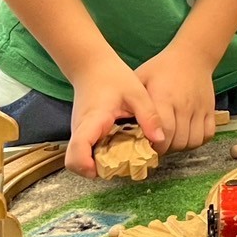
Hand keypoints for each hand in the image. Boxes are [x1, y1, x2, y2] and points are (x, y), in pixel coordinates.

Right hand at [68, 56, 163, 178]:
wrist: (92, 66)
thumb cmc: (113, 77)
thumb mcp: (137, 93)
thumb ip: (149, 116)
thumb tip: (160, 140)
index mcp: (92, 122)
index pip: (77, 153)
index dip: (87, 167)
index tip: (108, 167)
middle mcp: (81, 132)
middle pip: (78, 163)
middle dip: (100, 169)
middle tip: (127, 164)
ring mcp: (81, 134)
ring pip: (83, 159)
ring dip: (103, 163)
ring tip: (129, 155)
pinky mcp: (86, 134)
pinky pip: (90, 151)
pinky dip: (104, 154)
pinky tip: (124, 146)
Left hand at [135, 47, 218, 155]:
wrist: (192, 55)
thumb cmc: (162, 67)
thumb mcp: (141, 78)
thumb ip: (134, 101)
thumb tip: (120, 123)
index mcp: (164, 98)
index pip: (163, 132)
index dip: (156, 145)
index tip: (148, 145)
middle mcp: (184, 106)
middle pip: (178, 140)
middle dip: (166, 148)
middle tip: (158, 144)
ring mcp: (199, 108)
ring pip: (193, 141)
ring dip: (181, 146)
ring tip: (172, 141)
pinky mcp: (210, 109)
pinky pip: (208, 134)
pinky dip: (198, 140)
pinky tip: (187, 135)